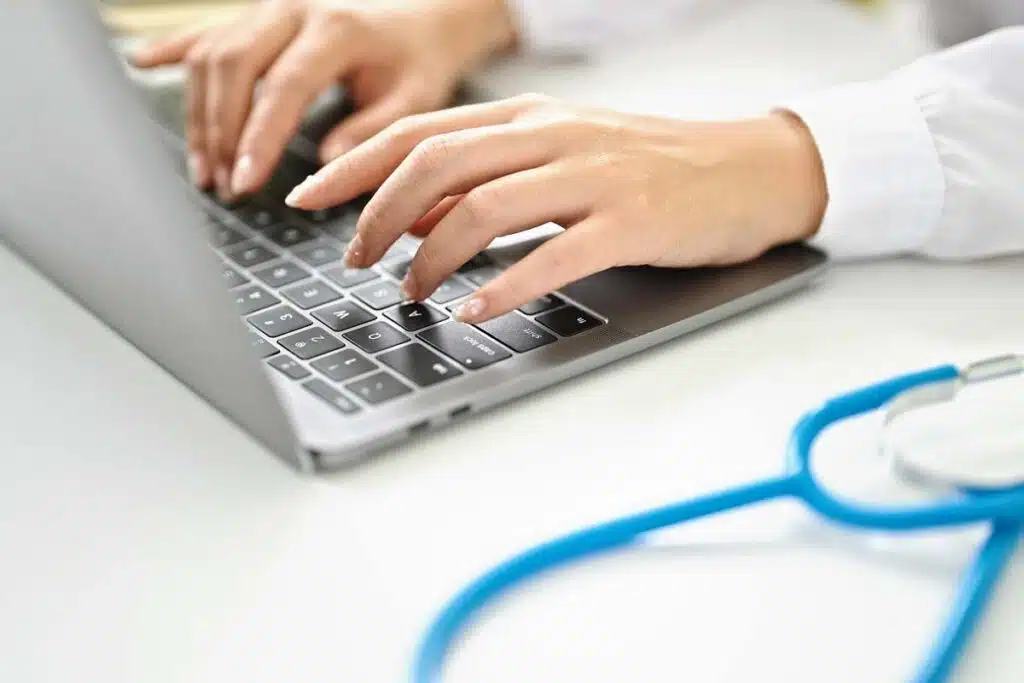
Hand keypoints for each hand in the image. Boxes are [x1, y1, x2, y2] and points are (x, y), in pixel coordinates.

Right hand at [131, 0, 516, 200]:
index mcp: (337, 30)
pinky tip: (142, 62)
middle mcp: (293, 9)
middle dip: (220, 130)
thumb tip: (326, 166)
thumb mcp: (414, 101)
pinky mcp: (256, 15)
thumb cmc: (418, 62)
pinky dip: (173, 49)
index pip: (286, 85)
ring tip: (205, 170)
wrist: (423, 17)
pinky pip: (206, 30)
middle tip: (222, 185)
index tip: (246, 181)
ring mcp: (269, 9)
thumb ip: (373, 131)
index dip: (260, 136)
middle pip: (234, 64)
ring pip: (213, 53)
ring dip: (200, 114)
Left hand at [283, 94, 827, 322]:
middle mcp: (553, 136)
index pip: (420, 131)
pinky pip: (552, 255)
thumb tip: (416, 213)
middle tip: (353, 260)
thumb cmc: (650, 167)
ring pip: (483, 207)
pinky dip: (503, 287)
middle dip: (377, 214)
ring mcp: (592, 176)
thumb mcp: (561, 157)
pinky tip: (473, 311)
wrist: (748, 168)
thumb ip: (490, 178)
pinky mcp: (629, 221)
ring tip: (409, 293)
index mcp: (530, 117)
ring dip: (431, 256)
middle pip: (436, 163)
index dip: (354, 166)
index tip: (308, 199)